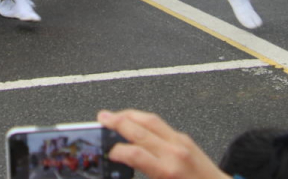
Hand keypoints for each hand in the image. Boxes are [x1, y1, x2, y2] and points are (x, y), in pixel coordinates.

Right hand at [97, 109, 229, 178]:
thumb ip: (145, 174)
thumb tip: (127, 163)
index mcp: (167, 171)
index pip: (134, 154)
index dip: (116, 152)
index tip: (108, 153)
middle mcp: (174, 152)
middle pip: (139, 130)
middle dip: (117, 122)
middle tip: (101, 117)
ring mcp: (181, 142)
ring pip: (151, 120)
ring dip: (130, 115)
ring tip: (114, 115)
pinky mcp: (186, 139)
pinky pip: (161, 124)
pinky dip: (144, 121)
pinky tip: (136, 123)